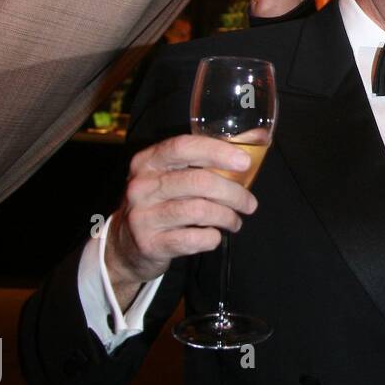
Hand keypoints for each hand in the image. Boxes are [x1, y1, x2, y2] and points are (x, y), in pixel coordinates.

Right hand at [104, 135, 259, 300]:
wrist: (125, 246)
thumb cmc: (161, 202)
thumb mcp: (175, 175)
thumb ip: (213, 157)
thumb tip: (259, 138)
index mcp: (148, 161)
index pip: (183, 146)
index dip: (217, 151)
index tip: (244, 161)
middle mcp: (142, 186)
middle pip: (199, 181)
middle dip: (234, 193)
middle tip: (249, 204)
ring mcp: (143, 216)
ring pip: (200, 210)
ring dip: (227, 217)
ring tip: (235, 221)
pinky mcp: (150, 244)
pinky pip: (193, 239)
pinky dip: (212, 238)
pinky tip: (214, 236)